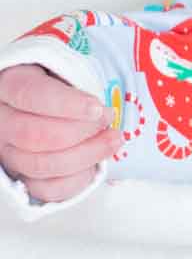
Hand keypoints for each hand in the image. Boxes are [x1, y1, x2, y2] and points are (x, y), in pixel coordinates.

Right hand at [0, 65, 119, 203]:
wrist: (44, 103)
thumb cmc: (57, 84)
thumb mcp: (63, 69)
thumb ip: (76, 80)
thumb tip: (102, 106)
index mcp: (8, 85)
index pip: (30, 95)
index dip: (67, 104)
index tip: (98, 107)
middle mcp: (0, 121)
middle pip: (34, 135)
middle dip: (81, 131)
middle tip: (108, 121)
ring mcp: (7, 152)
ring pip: (41, 165)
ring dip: (86, 155)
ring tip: (113, 139)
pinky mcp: (21, 176)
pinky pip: (46, 189)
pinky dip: (76, 179)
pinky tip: (96, 163)